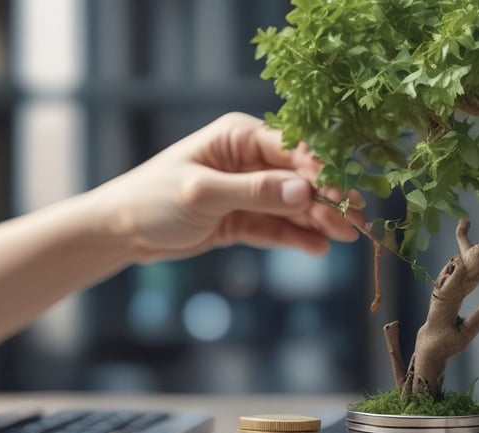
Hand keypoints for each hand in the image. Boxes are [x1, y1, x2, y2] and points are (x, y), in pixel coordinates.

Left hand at [91, 112, 362, 262]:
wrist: (120, 232)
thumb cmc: (151, 200)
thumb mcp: (202, 194)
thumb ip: (255, 191)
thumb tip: (306, 190)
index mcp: (240, 137)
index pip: (294, 150)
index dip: (324, 172)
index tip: (347, 196)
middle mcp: (249, 160)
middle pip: (301, 178)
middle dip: (330, 199)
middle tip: (357, 224)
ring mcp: (248, 191)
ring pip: (294, 205)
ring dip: (319, 220)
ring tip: (346, 238)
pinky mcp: (243, 219)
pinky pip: (277, 228)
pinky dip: (297, 238)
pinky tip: (318, 248)